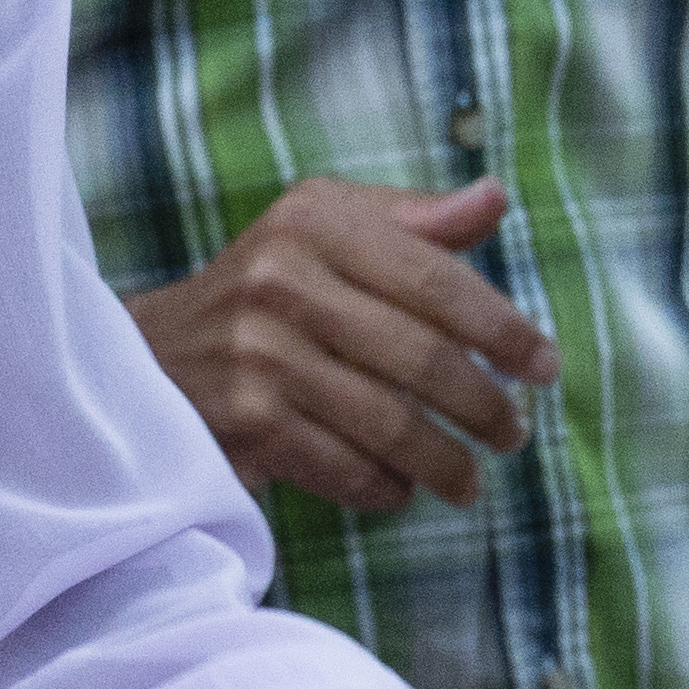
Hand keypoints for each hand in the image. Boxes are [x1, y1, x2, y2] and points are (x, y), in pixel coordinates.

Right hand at [129, 176, 550, 510]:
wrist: (143, 357)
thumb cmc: (260, 289)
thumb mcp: (324, 230)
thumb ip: (413, 222)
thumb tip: (496, 198)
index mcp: (312, 222)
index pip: (435, 279)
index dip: (503, 329)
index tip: (545, 368)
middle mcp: (280, 280)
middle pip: (422, 358)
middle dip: (484, 407)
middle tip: (514, 435)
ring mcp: (258, 354)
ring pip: (390, 424)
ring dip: (446, 463)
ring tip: (470, 480)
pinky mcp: (243, 421)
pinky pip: (345, 469)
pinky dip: (385, 488)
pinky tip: (400, 489)